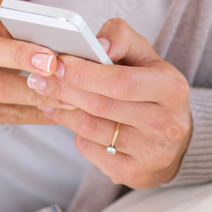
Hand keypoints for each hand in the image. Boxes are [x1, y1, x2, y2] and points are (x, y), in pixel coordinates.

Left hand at [26, 18, 191, 188]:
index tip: (58, 62)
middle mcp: (167, 124)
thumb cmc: (152, 86)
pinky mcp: (135, 174)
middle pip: (101, 105)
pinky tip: (66, 116)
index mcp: (171, 88)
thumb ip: (121, 37)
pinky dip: (74, 131)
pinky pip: (91, 150)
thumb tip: (99, 44)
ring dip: (62, 109)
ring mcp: (152, 154)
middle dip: (64, 89)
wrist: (173, 135)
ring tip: (46, 93)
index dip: (84, 73)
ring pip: (90, 129)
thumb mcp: (145, 54)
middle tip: (38, 77)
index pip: (120, 81)